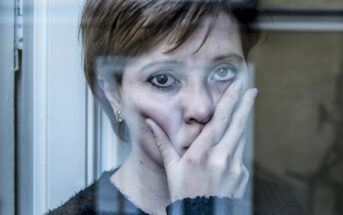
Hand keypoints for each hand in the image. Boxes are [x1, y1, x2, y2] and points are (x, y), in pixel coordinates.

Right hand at [146, 80, 256, 201]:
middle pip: (237, 124)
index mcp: (201, 153)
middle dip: (245, 104)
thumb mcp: (171, 168)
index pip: (218, 120)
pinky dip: (236, 146)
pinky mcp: (242, 174)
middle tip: (252, 90)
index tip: (237, 86)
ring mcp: (234, 166)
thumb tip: (150, 123)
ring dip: (240, 123)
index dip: (229, 100)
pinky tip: (228, 149)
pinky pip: (241, 153)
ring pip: (240, 137)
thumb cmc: (184, 193)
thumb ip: (163, 142)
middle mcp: (220, 157)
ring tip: (241, 112)